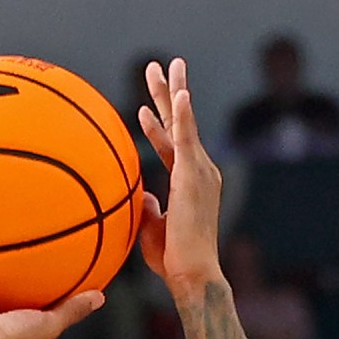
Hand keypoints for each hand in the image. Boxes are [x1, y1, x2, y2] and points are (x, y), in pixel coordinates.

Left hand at [135, 58, 222, 289]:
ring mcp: (198, 170)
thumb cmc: (174, 260)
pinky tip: (180, 94)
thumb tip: (139, 194)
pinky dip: (182, 116)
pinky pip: (187, 140)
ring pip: (184, 123)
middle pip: (181, 124)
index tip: (144, 108)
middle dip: (170, 93)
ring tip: (166, 66)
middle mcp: (197, 170)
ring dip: (173, 93)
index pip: (170, 145)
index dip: (157, 125)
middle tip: (162, 66)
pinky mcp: (194, 176)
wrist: (192, 273)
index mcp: (188, 181)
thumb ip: (147, 208)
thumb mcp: (153, 229)